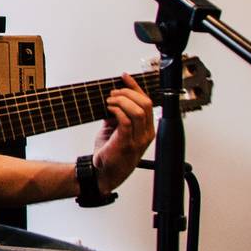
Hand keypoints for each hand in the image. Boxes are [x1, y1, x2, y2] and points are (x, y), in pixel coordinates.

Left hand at [92, 73, 154, 192]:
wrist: (102, 173)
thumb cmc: (110, 153)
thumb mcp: (115, 130)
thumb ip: (117, 115)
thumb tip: (112, 99)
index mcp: (147, 130)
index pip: (148, 103)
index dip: (136, 87)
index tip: (125, 77)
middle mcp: (146, 134)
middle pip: (146, 104)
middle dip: (128, 93)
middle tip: (113, 93)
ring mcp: (138, 139)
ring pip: (138, 111)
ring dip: (122, 101)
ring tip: (109, 101)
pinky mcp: (127, 143)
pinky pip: (126, 121)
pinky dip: (117, 111)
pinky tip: (109, 109)